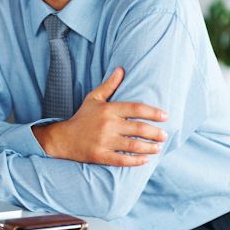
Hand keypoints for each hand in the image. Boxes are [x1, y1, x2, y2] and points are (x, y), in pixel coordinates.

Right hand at [32, 67, 167, 166]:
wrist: (63, 138)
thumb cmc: (82, 117)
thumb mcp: (94, 98)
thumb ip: (109, 85)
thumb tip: (121, 69)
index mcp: (108, 109)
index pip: (136, 108)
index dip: (153, 112)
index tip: (165, 116)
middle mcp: (107, 124)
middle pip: (139, 128)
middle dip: (155, 133)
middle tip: (164, 136)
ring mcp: (104, 141)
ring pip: (134, 145)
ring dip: (150, 147)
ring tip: (158, 147)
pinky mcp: (101, 155)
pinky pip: (123, 160)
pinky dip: (137, 161)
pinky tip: (146, 159)